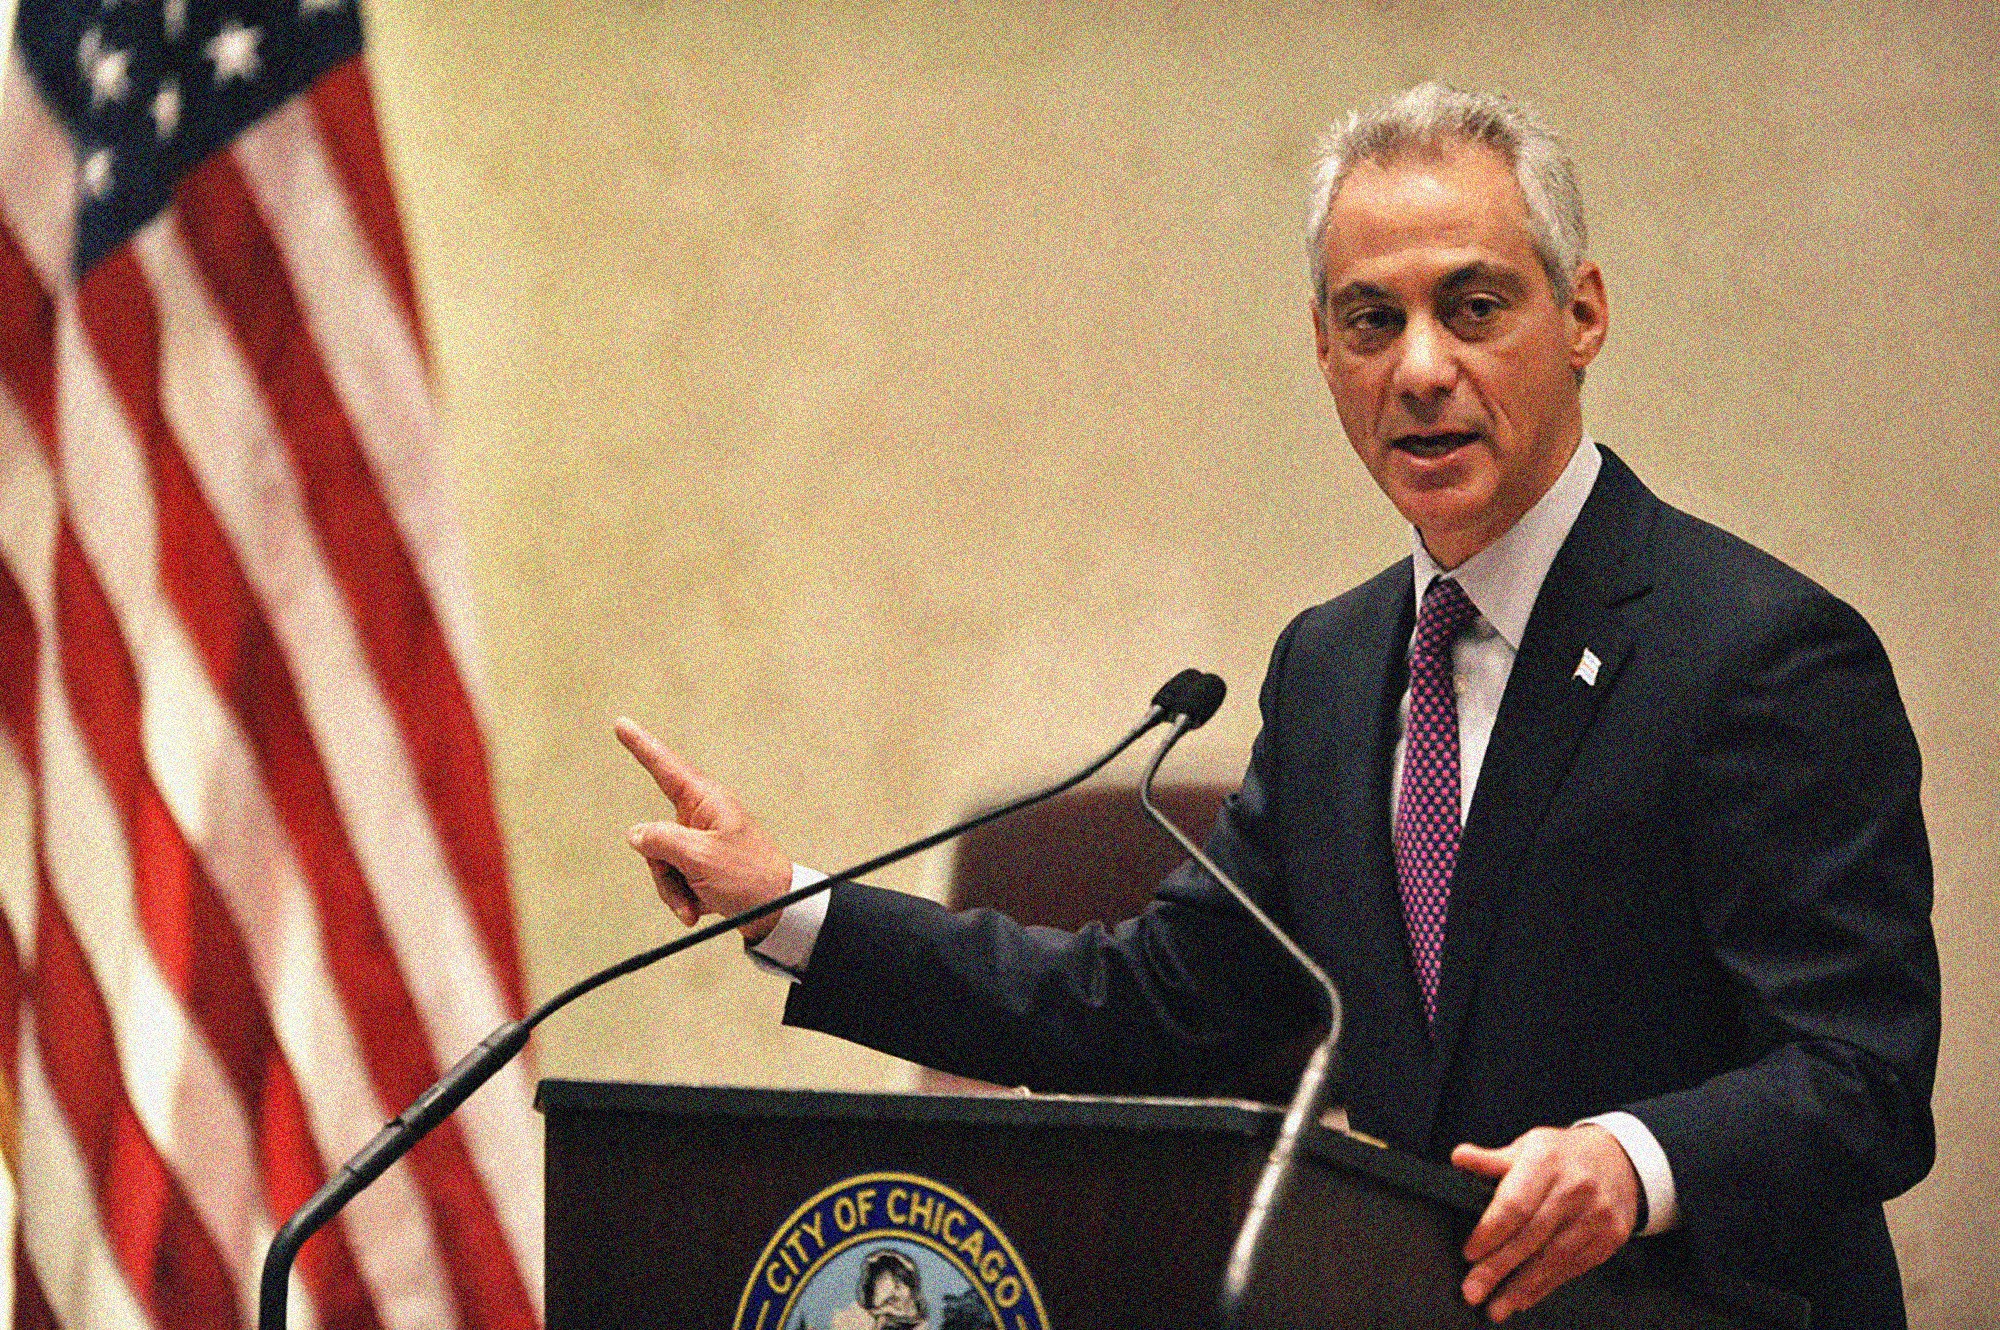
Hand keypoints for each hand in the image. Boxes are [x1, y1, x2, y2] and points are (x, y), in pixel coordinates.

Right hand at [615, 717, 793, 941]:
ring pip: (662, 861)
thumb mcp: (699, 858)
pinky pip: (676, 878)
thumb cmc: (749, 878)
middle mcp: (702, 817)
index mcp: (706, 801)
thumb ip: (661, 841)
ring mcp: (702, 842)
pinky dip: (684, 897)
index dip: (641, 746)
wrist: (778, 910)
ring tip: (695, 904)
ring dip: (674, 889)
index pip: (666, 767)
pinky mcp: (703, 864)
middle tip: (684, 886)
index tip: (622, 724)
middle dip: (662, 868)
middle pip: (655, 835)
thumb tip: (637, 834)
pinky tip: (700, 909)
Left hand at [1451, 1124, 1639, 1321]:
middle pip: (1531, 1236)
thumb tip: (1459, 1158)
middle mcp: (1575, 1189)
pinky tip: (1523, 1298)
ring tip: (1496, 1307)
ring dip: (1521, 1287)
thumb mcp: (1528, 1147)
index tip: (1470, 1254)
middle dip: (1499, 1268)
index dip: (1491, 1233)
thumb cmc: (1562, 1156)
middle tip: (1473, 1290)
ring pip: (1553, 1258)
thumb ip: (1492, 1160)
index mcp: (1547, 1161)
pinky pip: (1572, 1267)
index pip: (1515, 1204)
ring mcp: (1596, 1215)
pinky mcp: (1611, 1237)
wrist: (1619, 1161)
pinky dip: (1545, 1286)